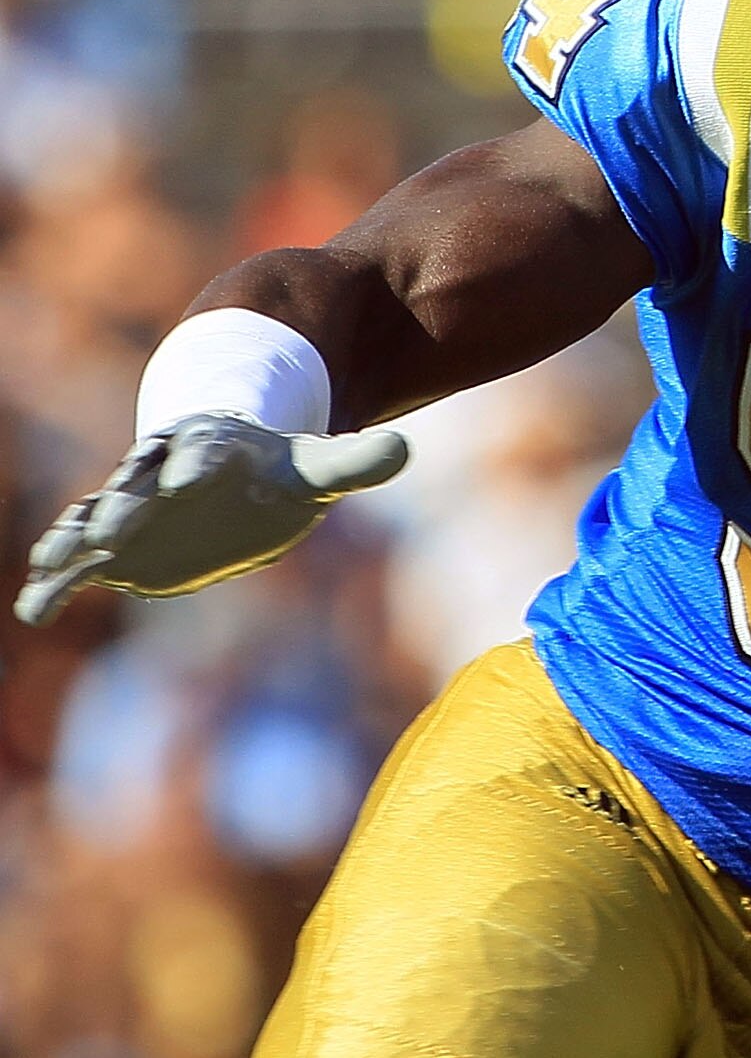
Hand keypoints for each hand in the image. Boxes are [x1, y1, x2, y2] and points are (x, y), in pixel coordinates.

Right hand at [15, 414, 408, 625]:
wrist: (233, 475)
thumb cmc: (278, 472)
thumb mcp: (319, 469)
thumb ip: (358, 463)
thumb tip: (406, 448)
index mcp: (214, 450)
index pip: (204, 453)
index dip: (195, 465)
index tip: (186, 482)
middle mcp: (163, 474)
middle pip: (139, 483)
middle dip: (123, 502)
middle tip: (106, 525)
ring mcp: (133, 507)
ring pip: (95, 516)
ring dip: (75, 536)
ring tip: (52, 558)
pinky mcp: (117, 544)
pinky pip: (78, 558)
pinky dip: (55, 578)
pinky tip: (33, 608)